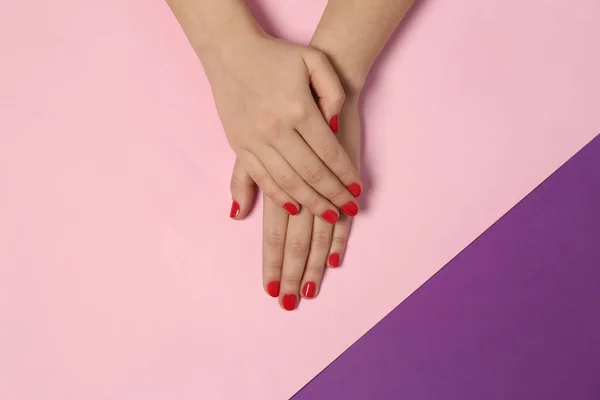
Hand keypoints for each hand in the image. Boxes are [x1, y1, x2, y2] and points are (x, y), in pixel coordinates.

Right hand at [203, 33, 361, 222]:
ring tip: (328, 213)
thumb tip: (335, 126)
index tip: (358, 190)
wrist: (231, 51)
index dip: (346, 175)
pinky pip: (261, 178)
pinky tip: (295, 207)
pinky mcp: (239, 146)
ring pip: (287, 182)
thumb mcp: (315, 60)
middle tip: (348, 208)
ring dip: (310, 202)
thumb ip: (333, 92)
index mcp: (298, 108)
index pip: (330, 152)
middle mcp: (276, 129)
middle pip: (311, 173)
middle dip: (333, 195)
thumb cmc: (277, 55)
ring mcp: (254, 140)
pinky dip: (278, 196)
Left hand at [230, 96, 360, 309]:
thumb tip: (236, 214)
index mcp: (273, 178)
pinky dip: (339, 236)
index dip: (273, 261)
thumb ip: (245, 178)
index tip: (272, 288)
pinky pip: (343, 208)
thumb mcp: (254, 138)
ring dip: (314, 263)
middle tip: (290, 304)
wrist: (322, 76)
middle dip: (291, 272)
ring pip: (317, 231)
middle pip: (294, 239)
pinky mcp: (344, 172)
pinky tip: (336, 259)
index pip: (272, 233)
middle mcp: (296, 183)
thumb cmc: (284, 108)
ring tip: (311, 291)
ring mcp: (323, 179)